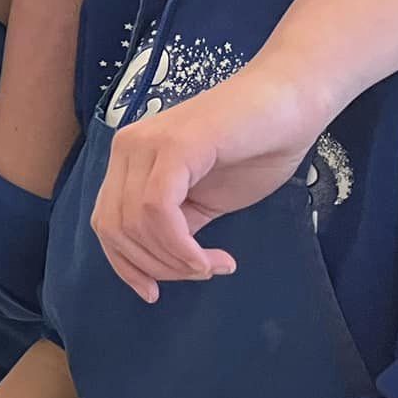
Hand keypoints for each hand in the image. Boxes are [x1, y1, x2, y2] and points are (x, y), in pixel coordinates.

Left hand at [90, 69, 324, 298]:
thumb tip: (158, 264)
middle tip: (201, 272)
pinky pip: (156, 210)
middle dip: (156, 267)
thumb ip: (175, 224)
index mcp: (129, 160)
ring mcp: (146, 143)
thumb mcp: (203, 199)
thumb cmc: (255, 147)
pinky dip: (179, 245)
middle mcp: (127, 148)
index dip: (125, 266)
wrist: (291, 103)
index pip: (105, 223)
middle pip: (114, 229)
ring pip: (134, 224)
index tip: (153, 293)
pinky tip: (210, 258)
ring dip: (174, 261)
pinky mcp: (174, 146)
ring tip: (214, 265)